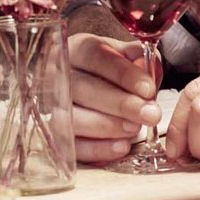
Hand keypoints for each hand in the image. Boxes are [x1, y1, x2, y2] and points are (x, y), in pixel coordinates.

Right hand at [67, 32, 157, 163]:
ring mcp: (50, 108)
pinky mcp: (55, 137)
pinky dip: (97, 149)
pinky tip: (121, 147)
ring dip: (107, 126)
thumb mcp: (126, 57)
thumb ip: (140, 59)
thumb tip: (146, 67)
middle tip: (149, 114)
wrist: (97, 90)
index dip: (122, 74)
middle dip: (120, 104)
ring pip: (72, 119)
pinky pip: (72, 146)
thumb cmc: (112, 73)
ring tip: (135, 129)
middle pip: (81, 89)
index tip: (149, 89)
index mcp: (76, 49)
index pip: (95, 57)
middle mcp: (56, 76)